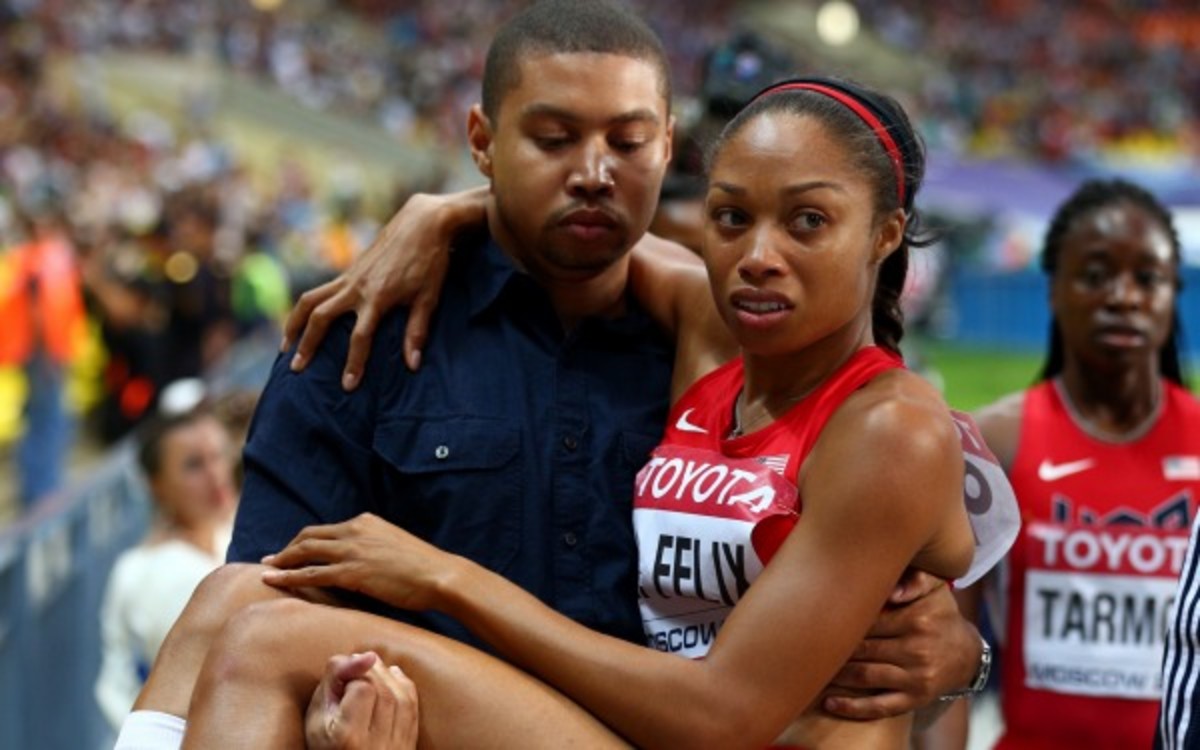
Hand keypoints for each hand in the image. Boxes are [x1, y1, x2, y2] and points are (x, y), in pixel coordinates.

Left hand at [260, 513, 455, 610]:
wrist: (440, 575)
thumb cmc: (424, 567)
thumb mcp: (395, 547)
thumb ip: (375, 548)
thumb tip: (364, 562)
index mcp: (366, 522)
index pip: (327, 530)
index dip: (305, 541)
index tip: (292, 551)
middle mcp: (355, 530)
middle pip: (309, 536)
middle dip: (287, 548)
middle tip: (271, 560)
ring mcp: (353, 550)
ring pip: (305, 551)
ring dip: (282, 561)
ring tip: (266, 571)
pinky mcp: (352, 572)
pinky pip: (312, 573)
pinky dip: (289, 576)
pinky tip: (274, 581)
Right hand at [282, 187, 486, 387]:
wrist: (423, 222)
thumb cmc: (430, 262)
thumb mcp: (429, 298)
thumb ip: (416, 332)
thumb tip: (412, 365)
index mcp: (378, 297)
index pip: (359, 337)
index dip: (354, 363)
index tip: (348, 385)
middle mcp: (357, 287)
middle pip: (321, 318)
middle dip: (307, 344)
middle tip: (297, 368)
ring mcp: (349, 277)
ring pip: (310, 300)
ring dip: (294, 323)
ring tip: (286, 346)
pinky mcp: (348, 271)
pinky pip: (318, 291)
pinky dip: (306, 308)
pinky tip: (304, 323)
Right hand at [305, 651, 418, 749]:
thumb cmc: (325, 741)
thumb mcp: (317, 713)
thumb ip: (336, 677)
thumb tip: (367, 655)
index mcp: (348, 737)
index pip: (363, 689)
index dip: (354, 676)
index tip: (343, 681)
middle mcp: (376, 745)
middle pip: (384, 692)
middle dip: (372, 673)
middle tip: (357, 669)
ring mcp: (396, 747)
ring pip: (403, 698)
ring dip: (389, 677)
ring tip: (371, 671)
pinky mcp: (408, 746)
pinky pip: (413, 709)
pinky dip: (403, 687)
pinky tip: (390, 679)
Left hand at [820, 570, 980, 719]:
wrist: (967, 653)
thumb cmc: (940, 614)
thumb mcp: (935, 589)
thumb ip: (915, 579)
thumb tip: (891, 590)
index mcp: (917, 619)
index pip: (868, 620)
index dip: (842, 620)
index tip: (818, 617)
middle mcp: (916, 649)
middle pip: (862, 648)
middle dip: (833, 647)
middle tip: (806, 643)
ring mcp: (916, 677)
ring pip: (865, 676)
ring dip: (836, 674)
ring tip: (812, 669)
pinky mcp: (915, 699)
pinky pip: (880, 706)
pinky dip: (853, 707)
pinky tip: (830, 703)